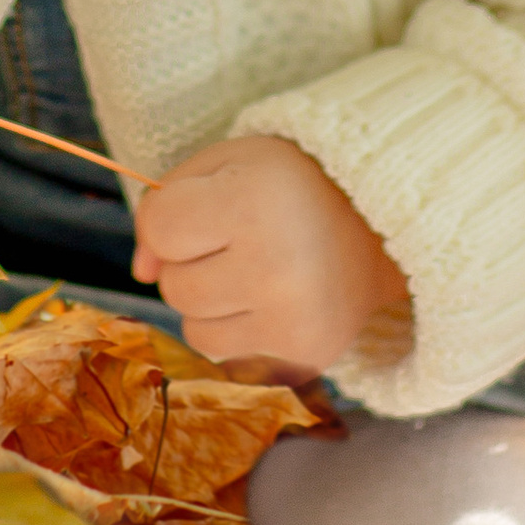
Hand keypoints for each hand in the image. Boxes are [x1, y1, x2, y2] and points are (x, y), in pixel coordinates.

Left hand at [132, 133, 406, 383]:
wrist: (382, 224)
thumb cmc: (290, 186)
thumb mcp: (226, 164)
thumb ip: (164, 203)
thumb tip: (141, 272)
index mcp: (254, 201)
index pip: (160, 229)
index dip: (172, 217)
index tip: (211, 206)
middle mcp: (276, 266)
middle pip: (175, 287)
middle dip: (195, 263)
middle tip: (245, 239)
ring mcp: (293, 321)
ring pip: (196, 331)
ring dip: (213, 305)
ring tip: (260, 272)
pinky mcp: (305, 359)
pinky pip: (229, 358)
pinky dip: (240, 334)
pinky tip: (274, 303)